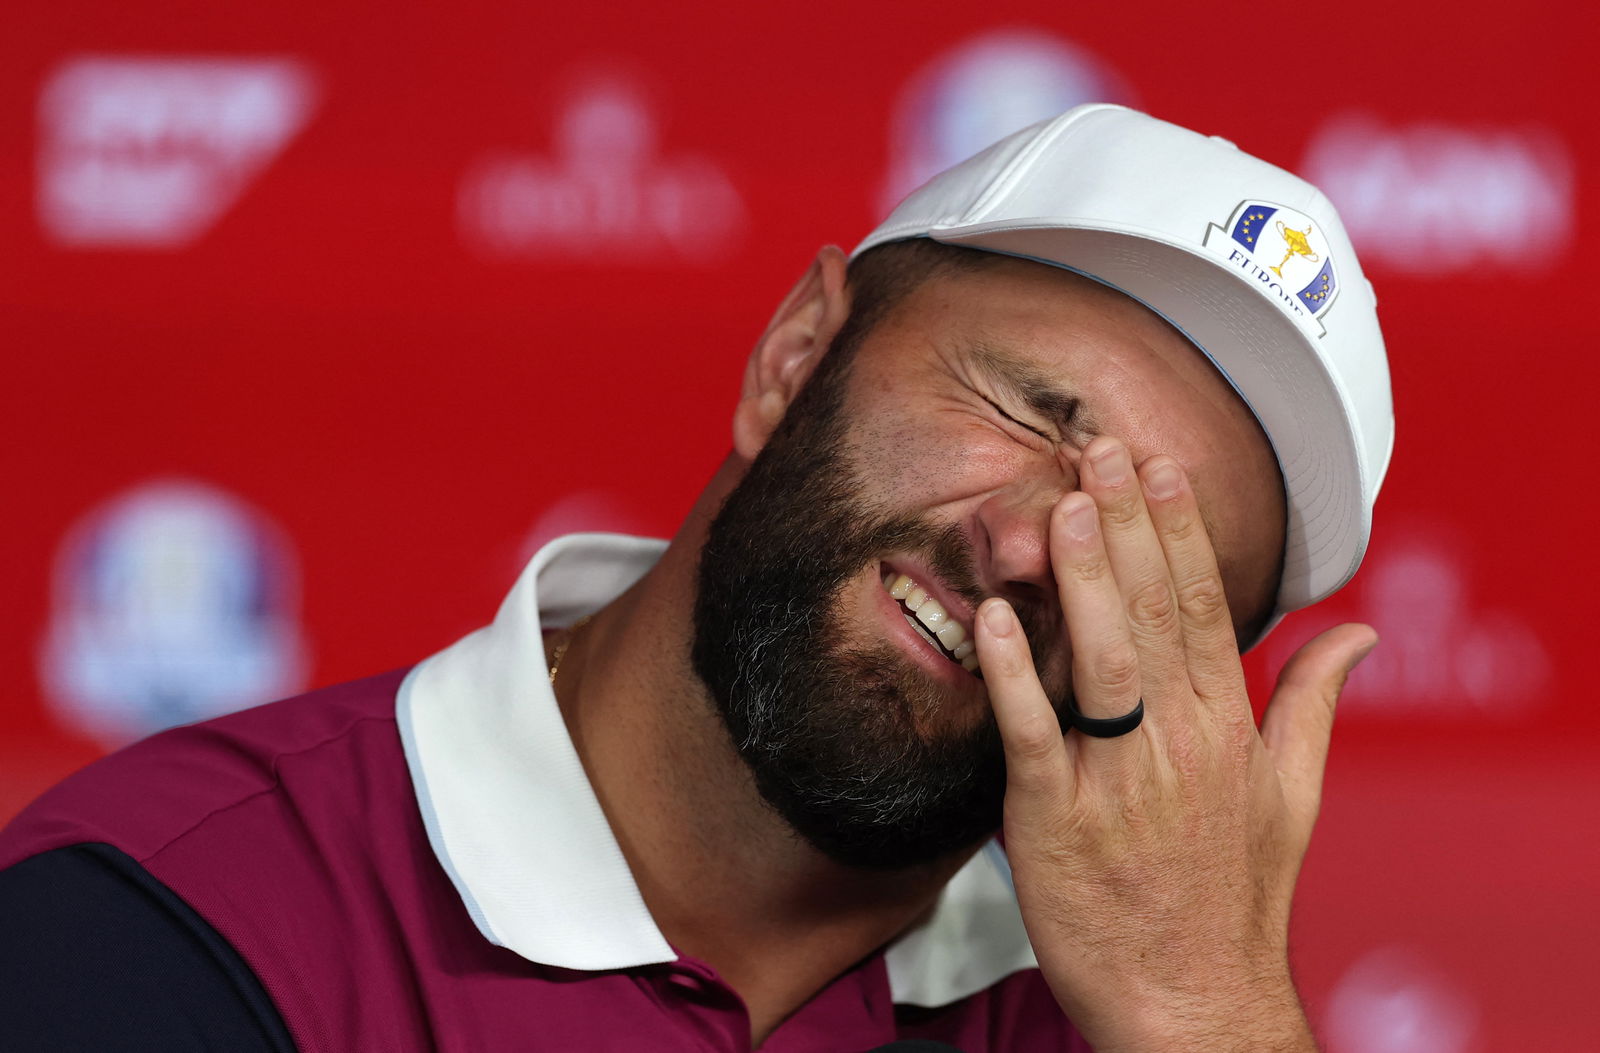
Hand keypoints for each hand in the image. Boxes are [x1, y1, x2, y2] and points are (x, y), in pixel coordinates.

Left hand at [973, 437, 1375, 1052]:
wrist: (1191, 1002)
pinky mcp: (1056, 821)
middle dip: (1128, 524)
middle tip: (1098, 446)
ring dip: (1085, 578)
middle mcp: (1179, 743)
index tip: (1160, 464)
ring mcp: (1118, 781)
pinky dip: (1016, 675)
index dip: (1179, 531)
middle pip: (1154, 613)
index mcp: (1228, 728)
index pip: (1204, 606)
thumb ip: (1314, 705)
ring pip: (1102, 660)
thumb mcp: (1293, 799)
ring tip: (1064, 505)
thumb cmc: (1233, 899)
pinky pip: (1035, 735)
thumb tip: (1357, 635)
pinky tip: (998, 616)